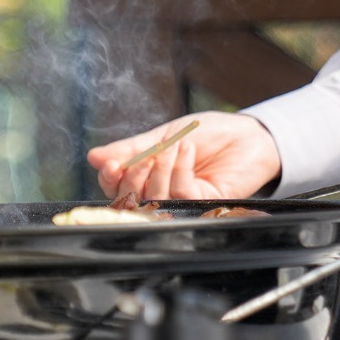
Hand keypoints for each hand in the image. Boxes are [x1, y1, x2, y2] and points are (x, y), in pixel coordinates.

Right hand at [87, 112, 281, 203]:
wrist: (246, 134)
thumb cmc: (206, 134)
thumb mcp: (162, 136)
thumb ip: (130, 149)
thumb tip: (94, 157)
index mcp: (147, 179)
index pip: (116, 189)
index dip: (109, 180)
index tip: (109, 164)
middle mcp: (161, 195)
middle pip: (130, 200)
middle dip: (133, 175)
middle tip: (148, 153)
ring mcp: (182, 203)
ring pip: (154, 198)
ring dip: (159, 168)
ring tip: (174, 146)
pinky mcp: (203, 206)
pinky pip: (180, 194)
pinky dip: (180, 170)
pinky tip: (187, 151)